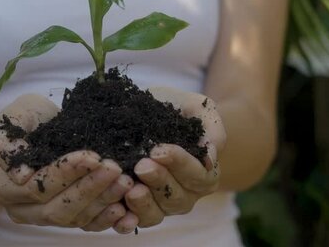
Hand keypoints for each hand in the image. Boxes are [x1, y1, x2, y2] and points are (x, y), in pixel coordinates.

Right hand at [0, 94, 134, 230]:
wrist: (36, 127)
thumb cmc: (26, 118)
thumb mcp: (14, 116)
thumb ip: (9, 141)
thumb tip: (21, 175)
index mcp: (1, 186)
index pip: (36, 187)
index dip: (65, 174)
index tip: (92, 156)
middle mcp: (21, 209)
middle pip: (57, 208)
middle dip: (89, 189)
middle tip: (115, 169)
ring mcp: (44, 217)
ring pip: (75, 218)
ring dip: (103, 201)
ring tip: (126, 182)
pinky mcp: (66, 216)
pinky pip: (87, 224)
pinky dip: (108, 219)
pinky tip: (127, 210)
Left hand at [123, 87, 225, 227]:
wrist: (148, 108)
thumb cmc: (177, 107)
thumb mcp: (197, 107)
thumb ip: (211, 128)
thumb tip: (211, 159)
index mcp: (204, 174)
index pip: (198, 176)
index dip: (180, 164)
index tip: (159, 150)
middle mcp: (185, 194)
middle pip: (176, 197)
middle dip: (159, 181)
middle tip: (141, 165)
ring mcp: (161, 204)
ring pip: (156, 213)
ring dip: (144, 203)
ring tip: (130, 188)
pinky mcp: (137, 208)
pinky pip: (134, 220)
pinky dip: (126, 219)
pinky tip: (117, 210)